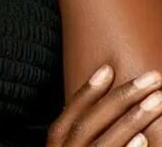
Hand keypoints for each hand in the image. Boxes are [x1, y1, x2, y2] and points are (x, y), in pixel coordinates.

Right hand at [47, 64, 161, 145]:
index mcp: (56, 145)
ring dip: (133, 120)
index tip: (108, 68)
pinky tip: (143, 139)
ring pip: (105, 143)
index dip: (88, 90)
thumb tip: (107, 91)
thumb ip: (83, 130)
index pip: (72, 112)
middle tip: (153, 79)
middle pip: (90, 123)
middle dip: (122, 98)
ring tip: (158, 100)